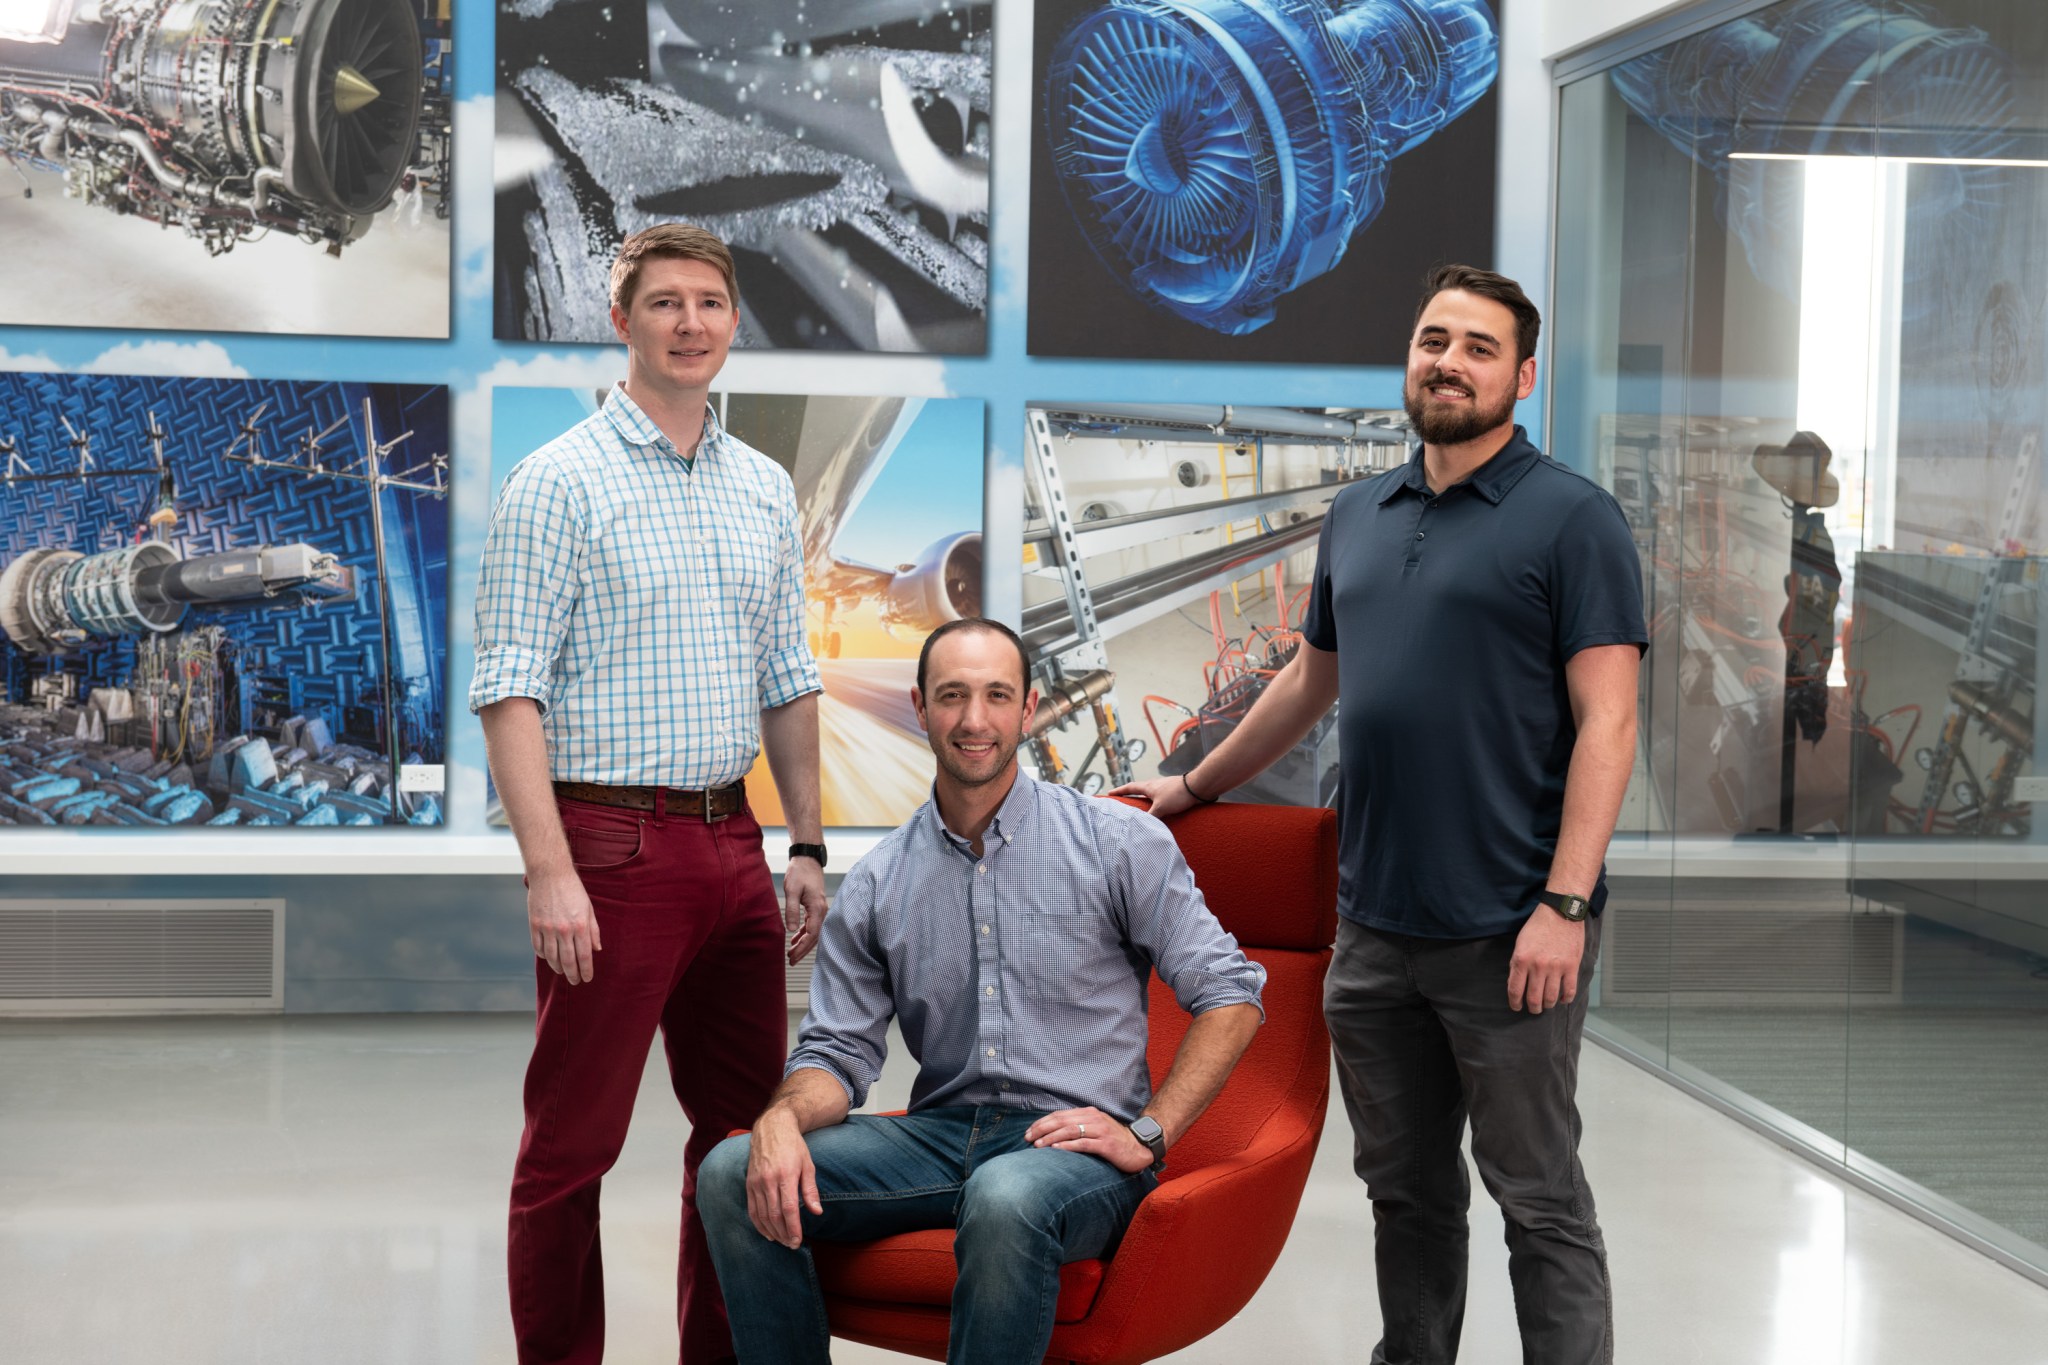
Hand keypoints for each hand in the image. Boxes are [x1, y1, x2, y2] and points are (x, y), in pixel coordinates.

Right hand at [528, 867, 600, 983]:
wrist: (550, 874)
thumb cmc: (573, 890)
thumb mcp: (589, 908)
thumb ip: (593, 930)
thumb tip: (596, 949)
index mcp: (580, 926)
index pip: (584, 956)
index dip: (586, 970)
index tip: (587, 978)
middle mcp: (564, 930)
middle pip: (568, 961)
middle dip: (572, 975)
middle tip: (575, 981)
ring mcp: (547, 928)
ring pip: (551, 957)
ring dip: (558, 968)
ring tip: (562, 972)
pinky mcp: (534, 925)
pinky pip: (538, 947)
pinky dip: (544, 956)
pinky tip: (549, 958)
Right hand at [745, 1108, 821, 1247]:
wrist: (772, 1128)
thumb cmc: (793, 1146)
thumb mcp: (808, 1165)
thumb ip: (810, 1190)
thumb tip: (817, 1212)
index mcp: (786, 1175)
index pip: (789, 1209)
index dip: (793, 1228)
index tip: (798, 1241)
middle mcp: (768, 1180)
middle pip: (775, 1215)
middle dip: (784, 1234)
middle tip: (792, 1245)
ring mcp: (756, 1182)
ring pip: (762, 1215)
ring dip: (772, 1232)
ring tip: (782, 1241)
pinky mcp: (749, 1183)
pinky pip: (752, 1209)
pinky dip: (758, 1224)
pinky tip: (767, 1232)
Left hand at [783, 856, 827, 964]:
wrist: (807, 859)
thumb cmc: (799, 872)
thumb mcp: (792, 890)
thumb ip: (792, 910)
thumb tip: (791, 930)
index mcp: (818, 908)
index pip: (811, 934)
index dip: (802, 948)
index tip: (792, 957)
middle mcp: (822, 911)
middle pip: (814, 937)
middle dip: (803, 950)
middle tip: (791, 961)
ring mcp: (820, 909)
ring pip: (813, 932)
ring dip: (803, 943)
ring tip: (791, 953)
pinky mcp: (815, 906)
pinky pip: (812, 924)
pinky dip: (804, 933)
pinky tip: (795, 939)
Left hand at [1026, 1107, 1153, 1173]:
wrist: (1139, 1148)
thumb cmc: (1114, 1140)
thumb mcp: (1095, 1128)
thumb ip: (1078, 1126)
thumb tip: (1052, 1132)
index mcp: (1088, 1113)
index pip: (1059, 1115)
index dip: (1042, 1122)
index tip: (1029, 1131)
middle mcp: (1093, 1119)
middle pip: (1062, 1121)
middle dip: (1042, 1129)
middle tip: (1027, 1138)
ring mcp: (1100, 1131)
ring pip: (1070, 1131)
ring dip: (1051, 1138)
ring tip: (1038, 1145)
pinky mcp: (1106, 1144)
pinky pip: (1084, 1144)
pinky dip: (1068, 1146)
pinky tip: (1056, 1150)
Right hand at [1106, 775, 1194, 818]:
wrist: (1197, 788)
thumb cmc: (1177, 794)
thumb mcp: (1161, 807)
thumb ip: (1150, 816)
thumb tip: (1141, 825)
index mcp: (1148, 787)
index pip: (1130, 788)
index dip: (1119, 791)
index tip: (1110, 793)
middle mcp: (1155, 786)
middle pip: (1138, 790)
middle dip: (1130, 795)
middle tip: (1123, 801)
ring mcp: (1164, 789)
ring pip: (1149, 795)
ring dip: (1143, 800)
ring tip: (1139, 809)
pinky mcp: (1173, 793)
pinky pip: (1159, 799)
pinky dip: (1154, 804)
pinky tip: (1158, 812)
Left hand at [1507, 906, 1584, 1013]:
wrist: (1560, 913)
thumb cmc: (1538, 926)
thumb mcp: (1520, 943)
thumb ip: (1517, 964)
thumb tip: (1516, 984)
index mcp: (1521, 960)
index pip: (1515, 990)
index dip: (1515, 1003)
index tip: (1516, 1007)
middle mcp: (1538, 966)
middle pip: (1534, 998)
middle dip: (1532, 1008)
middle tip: (1533, 1009)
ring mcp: (1556, 967)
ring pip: (1551, 998)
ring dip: (1548, 1005)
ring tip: (1546, 1004)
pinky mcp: (1572, 966)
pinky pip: (1569, 991)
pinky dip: (1565, 999)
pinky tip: (1562, 999)